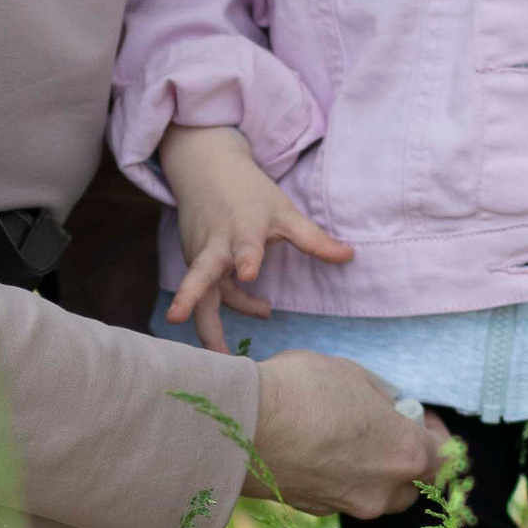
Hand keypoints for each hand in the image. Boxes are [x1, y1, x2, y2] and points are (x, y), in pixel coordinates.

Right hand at [159, 120, 352, 353]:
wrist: (206, 169)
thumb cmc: (249, 193)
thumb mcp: (284, 211)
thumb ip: (313, 238)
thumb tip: (350, 256)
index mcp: (242, 229)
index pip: (245, 246)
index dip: (248, 259)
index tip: (248, 274)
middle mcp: (215, 246)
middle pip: (199, 275)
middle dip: (188, 297)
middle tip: (177, 319)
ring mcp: (200, 257)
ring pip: (198, 295)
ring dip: (204, 325)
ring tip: (222, 357)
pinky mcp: (194, 265)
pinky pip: (208, 295)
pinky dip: (225, 310)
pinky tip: (260, 310)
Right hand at [245, 354, 453, 517]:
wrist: (238, 426)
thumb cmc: (302, 391)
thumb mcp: (354, 375)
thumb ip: (382, 398)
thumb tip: (390, 409)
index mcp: (404, 454)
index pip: (444, 457)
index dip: (438, 434)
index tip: (422, 416)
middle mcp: (382, 490)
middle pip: (413, 484)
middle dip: (406, 459)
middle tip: (387, 429)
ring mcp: (347, 505)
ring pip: (376, 495)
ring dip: (373, 472)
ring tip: (349, 439)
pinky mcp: (313, 510)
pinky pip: (341, 496)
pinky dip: (340, 479)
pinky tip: (318, 450)